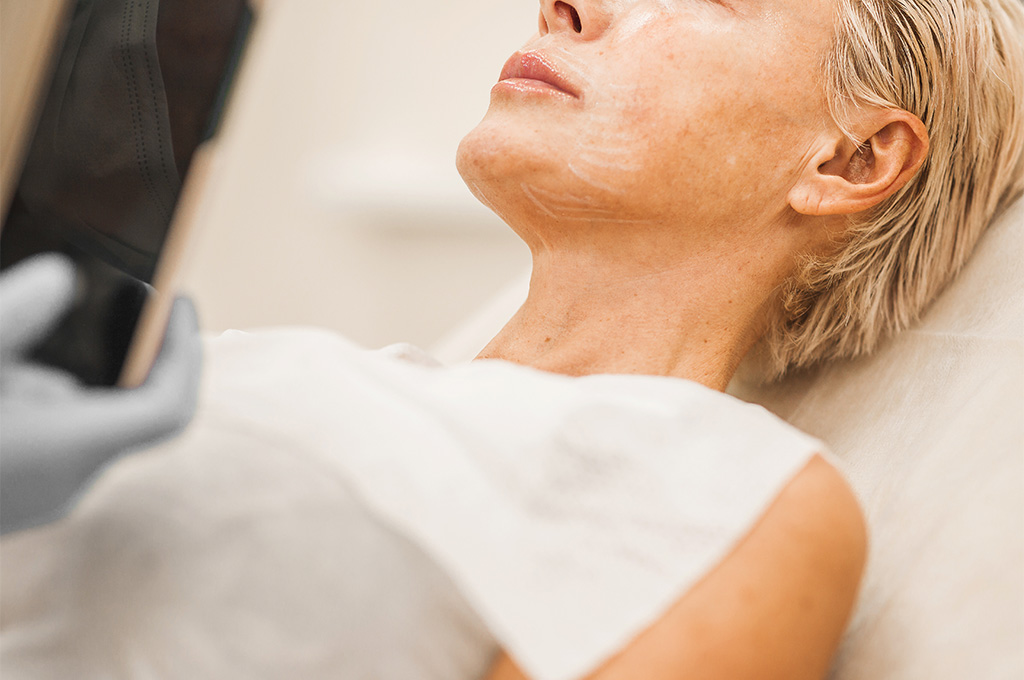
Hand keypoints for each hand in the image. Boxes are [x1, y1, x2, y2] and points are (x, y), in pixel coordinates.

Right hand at [0, 254, 201, 533]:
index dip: (186, 350)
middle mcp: (70, 479)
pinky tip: (2, 375)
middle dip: (114, 349)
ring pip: (83, 418)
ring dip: (61, 372)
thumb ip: (12, 317)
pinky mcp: (18, 499)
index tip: (177, 303)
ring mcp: (43, 495)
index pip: (172, 405)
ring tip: (18, 343)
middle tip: (96, 300)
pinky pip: (52, 438)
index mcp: (72, 447)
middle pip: (129, 405)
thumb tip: (61, 277)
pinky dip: (36, 399)